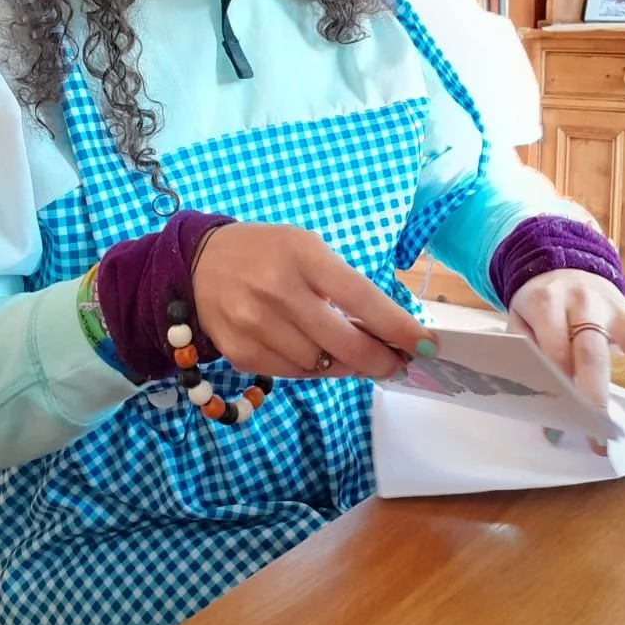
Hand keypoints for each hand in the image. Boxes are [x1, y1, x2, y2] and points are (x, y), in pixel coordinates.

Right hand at [192, 222, 432, 381]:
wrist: (198, 261)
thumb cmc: (269, 252)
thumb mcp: (309, 250)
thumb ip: (344, 288)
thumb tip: (385, 335)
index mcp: (303, 255)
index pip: (361, 298)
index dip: (398, 327)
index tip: (426, 346)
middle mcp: (277, 290)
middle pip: (344, 344)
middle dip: (380, 361)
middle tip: (396, 365)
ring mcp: (254, 324)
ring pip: (320, 366)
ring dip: (346, 366)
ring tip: (355, 356)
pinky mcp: (239, 352)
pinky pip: (291, 374)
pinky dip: (312, 369)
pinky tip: (317, 355)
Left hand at [508, 270, 624, 452]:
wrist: (559, 264)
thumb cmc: (538, 305)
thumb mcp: (518, 321)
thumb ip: (525, 352)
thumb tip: (539, 398)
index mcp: (549, 304)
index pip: (555, 351)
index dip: (557, 391)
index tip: (556, 431)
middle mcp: (588, 304)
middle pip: (596, 352)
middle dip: (598, 400)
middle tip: (601, 442)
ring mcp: (621, 310)